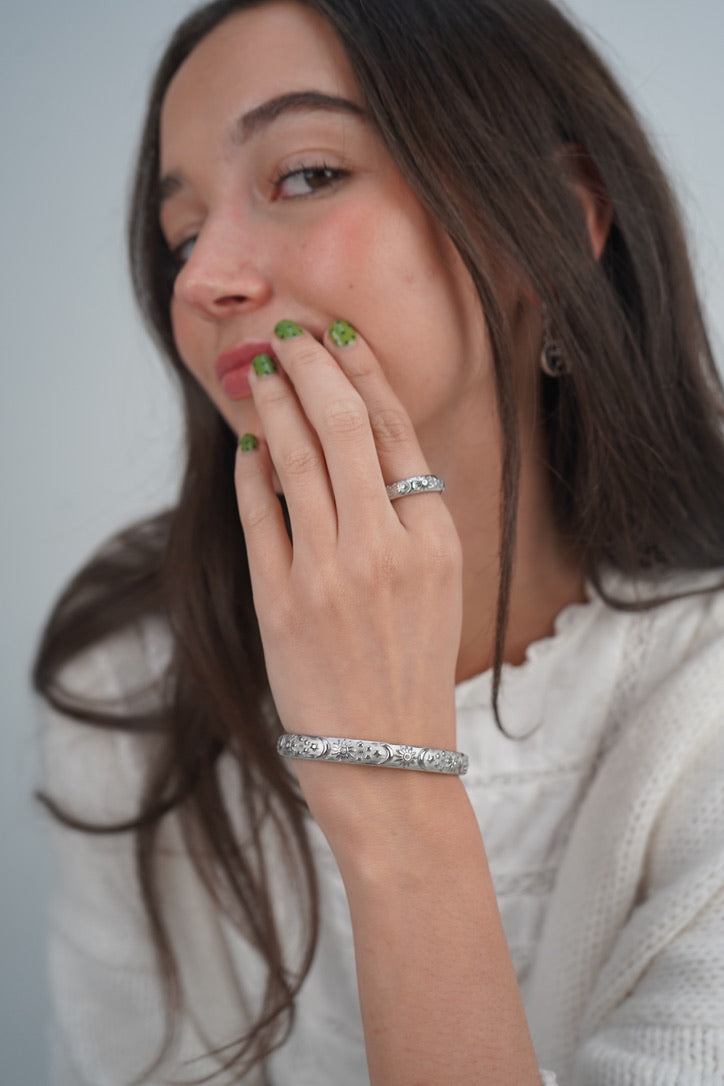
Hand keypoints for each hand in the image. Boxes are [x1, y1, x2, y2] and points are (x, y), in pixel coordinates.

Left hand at [234, 320, 462, 833]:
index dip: (364, 374)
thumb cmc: (413, 669)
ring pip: (295, 459)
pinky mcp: (279, 601)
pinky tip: (246, 446)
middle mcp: (384, 546)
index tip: (340, 338)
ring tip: (262, 373)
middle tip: (290, 336)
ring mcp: (328, 572)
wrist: (385, 756)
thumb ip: (408, 517)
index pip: (397, 431)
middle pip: (343, 427)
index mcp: (435, 538)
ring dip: (274, 405)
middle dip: (312, 367)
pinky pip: (259, 514)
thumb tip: (358, 446)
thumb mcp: (437, 585)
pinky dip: (250, 472)